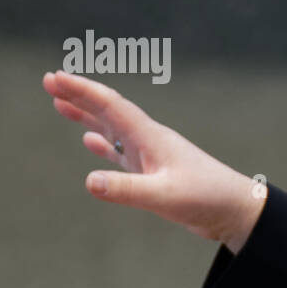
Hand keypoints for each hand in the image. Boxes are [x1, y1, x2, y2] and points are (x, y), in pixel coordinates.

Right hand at [42, 70, 265, 251]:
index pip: (111, 106)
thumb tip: (89, 181)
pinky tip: (91, 142)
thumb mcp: (164, 196)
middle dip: (79, 96)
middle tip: (49, 82)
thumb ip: (127, 190)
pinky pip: (122, 152)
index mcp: (151, 137)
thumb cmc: (206, 199)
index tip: (55, 77)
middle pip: (109, 111)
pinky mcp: (156, 172)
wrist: (237, 210)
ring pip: (113, 129)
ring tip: (61, 105)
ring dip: (87, 116)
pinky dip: (104, 145)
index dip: (82, 91)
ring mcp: (153, 155)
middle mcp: (150, 140)